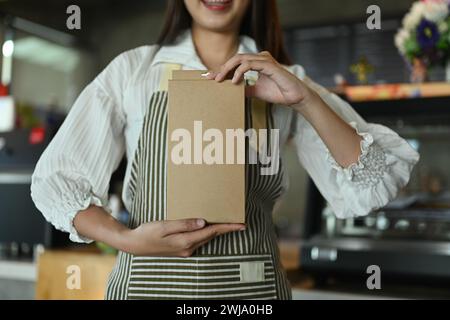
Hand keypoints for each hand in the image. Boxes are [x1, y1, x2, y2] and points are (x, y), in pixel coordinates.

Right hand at [120, 219, 244, 256]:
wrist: (134, 244)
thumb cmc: (148, 232)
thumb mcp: (165, 226)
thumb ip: (185, 224)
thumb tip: (204, 222)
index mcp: (185, 241)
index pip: (212, 232)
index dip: (227, 227)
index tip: (241, 224)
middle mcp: (188, 247)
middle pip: (211, 235)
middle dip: (226, 228)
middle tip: (239, 221)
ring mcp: (185, 250)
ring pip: (206, 237)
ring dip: (217, 230)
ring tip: (227, 222)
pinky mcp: (181, 248)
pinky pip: (199, 239)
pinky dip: (206, 232)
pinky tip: (208, 226)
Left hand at [205, 51, 315, 108]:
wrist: (294, 97)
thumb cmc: (278, 92)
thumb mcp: (256, 91)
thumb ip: (245, 89)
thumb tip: (231, 91)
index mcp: (257, 62)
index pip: (236, 63)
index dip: (222, 69)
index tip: (210, 76)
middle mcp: (260, 58)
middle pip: (235, 58)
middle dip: (222, 68)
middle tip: (211, 78)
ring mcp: (264, 59)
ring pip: (240, 59)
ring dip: (228, 69)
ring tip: (220, 80)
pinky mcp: (268, 64)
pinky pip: (249, 64)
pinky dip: (239, 72)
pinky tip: (234, 82)